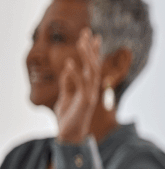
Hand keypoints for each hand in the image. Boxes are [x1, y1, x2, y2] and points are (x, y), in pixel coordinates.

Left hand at [55, 30, 101, 144]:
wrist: (69, 135)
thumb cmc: (68, 117)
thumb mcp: (65, 96)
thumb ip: (68, 83)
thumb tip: (68, 68)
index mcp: (88, 86)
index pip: (92, 65)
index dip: (93, 50)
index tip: (92, 36)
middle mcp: (92, 88)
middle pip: (94, 64)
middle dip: (91, 48)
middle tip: (87, 32)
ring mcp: (90, 94)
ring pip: (91, 71)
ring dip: (87, 56)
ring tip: (81, 42)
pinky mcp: (85, 101)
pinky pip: (81, 84)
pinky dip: (75, 73)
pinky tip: (69, 63)